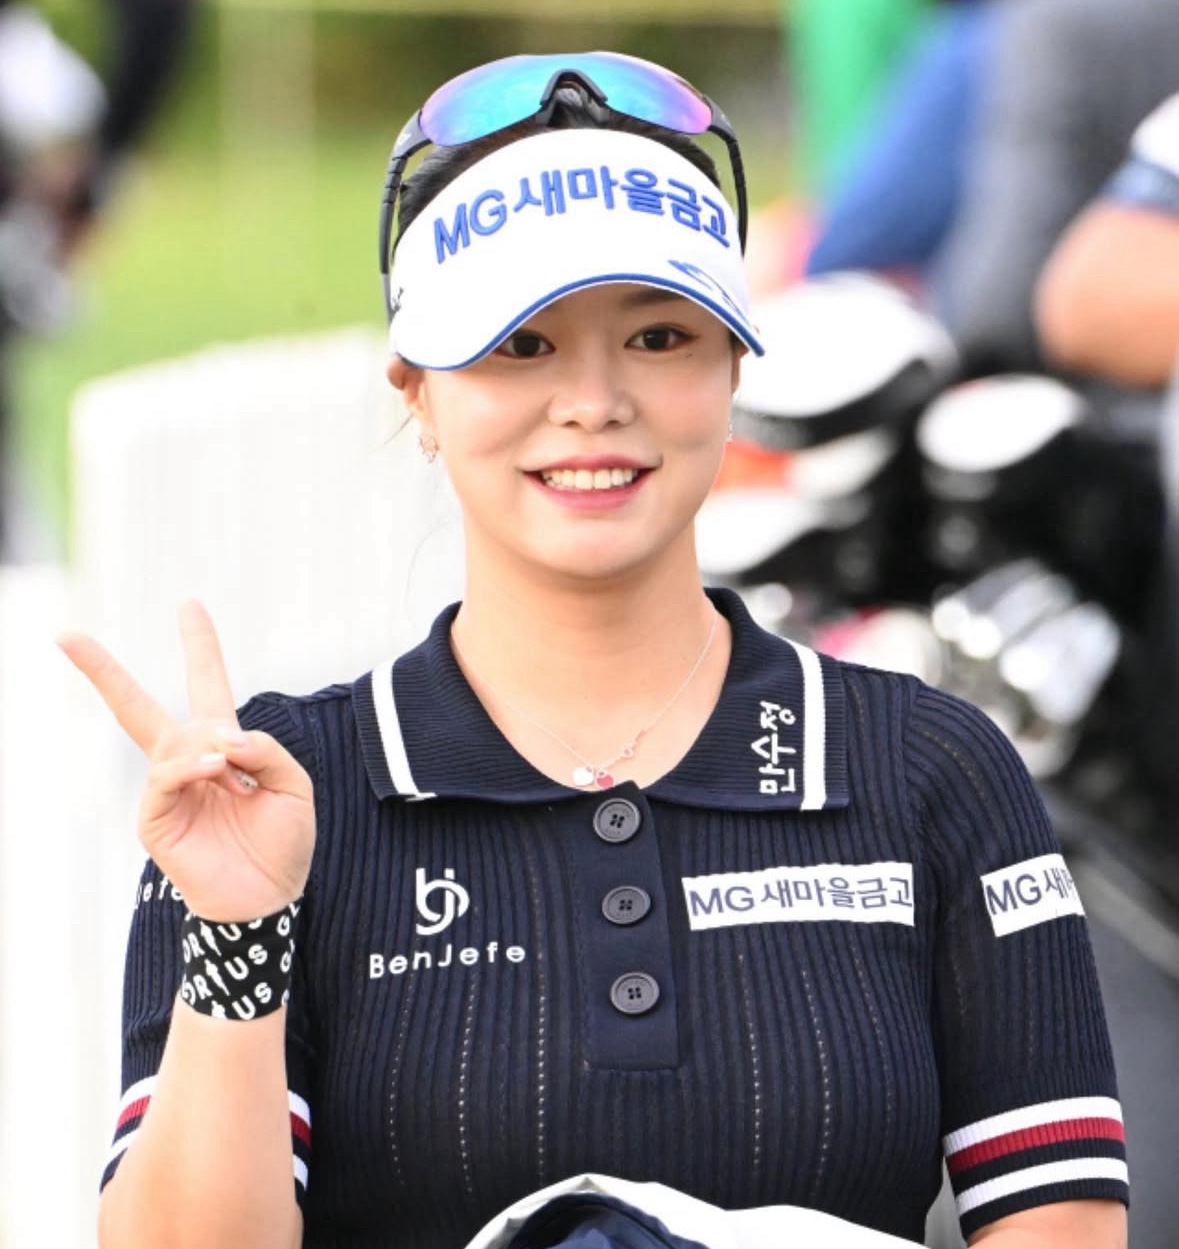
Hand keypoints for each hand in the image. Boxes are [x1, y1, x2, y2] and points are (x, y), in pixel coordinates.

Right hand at [59, 602, 314, 921]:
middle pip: (136, 706)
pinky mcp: (155, 817)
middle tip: (65, 635)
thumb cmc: (284, 841)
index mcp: (225, 745)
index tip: (188, 603)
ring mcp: (167, 788)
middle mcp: (188, 760)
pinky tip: (217, 769)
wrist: (269, 897)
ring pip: (169, 743)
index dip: (199, 645)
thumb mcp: (293, 784)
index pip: (207, 684)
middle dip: (102, 670)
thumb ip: (266, 749)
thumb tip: (222, 738)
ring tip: (233, 767)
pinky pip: (167, 777)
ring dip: (208, 749)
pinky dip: (192, 767)